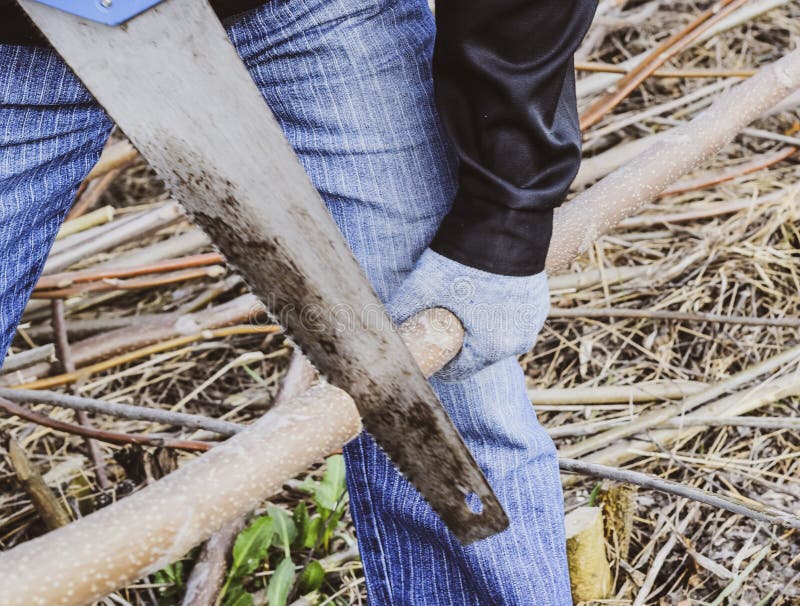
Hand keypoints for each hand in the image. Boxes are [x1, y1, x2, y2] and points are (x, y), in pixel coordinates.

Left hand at [388, 249, 548, 380]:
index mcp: (494, 348)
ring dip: (476, 326)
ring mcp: (533, 321)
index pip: (458, 371)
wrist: (504, 221)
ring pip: (495, 335)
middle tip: (437, 319)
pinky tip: (479, 293)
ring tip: (458, 303)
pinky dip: (495, 310)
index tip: (424, 346)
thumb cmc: (463, 261)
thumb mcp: (423, 288)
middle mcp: (519, 341)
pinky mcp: (538, 302)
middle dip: (456, 340)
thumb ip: (399, 312)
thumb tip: (378, 328)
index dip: (436, 360)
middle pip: (477, 353)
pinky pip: (510, 317)